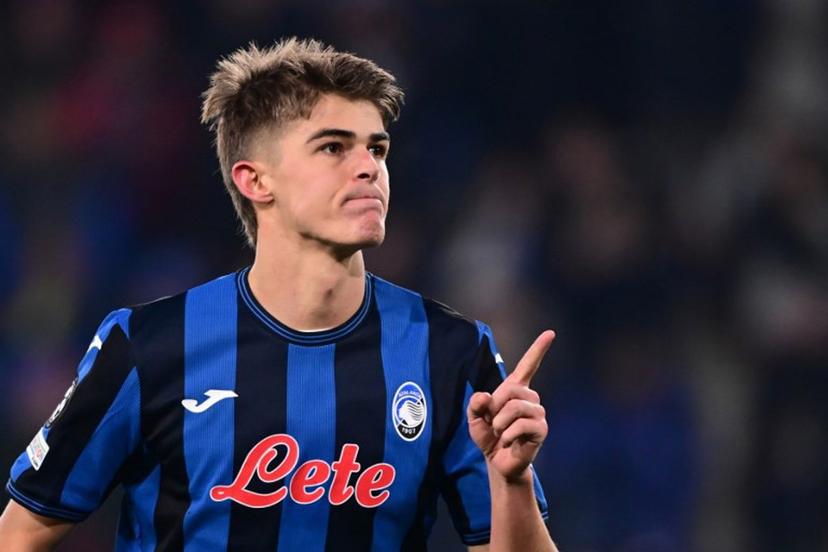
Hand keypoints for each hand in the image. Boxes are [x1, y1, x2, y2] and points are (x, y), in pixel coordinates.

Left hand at [467, 330, 554, 481]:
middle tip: (494, 423)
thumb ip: (475, 403)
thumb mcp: (474, 418)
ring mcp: (538, 413)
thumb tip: (485, 396)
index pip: (528, 365)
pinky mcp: (541, 430)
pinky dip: (507, 435)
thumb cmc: (488, 436)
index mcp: (515, 390)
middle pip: (512, 390)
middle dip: (496, 407)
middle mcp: (531, 398)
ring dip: (500, 423)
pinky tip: (508, 442)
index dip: (539, 349)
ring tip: (501, 433)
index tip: (550, 333)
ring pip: (516, 408)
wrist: (497, 461)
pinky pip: (521, 425)